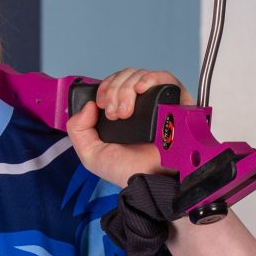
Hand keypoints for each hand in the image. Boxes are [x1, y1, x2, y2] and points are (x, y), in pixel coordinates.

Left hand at [66, 67, 183, 188]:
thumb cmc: (126, 171)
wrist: (148, 180)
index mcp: (122, 113)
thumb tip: (88, 104)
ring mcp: (159, 102)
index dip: (105, 87)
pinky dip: (150, 78)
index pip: (114, 83)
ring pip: (141, 75)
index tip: (101, 104)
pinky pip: (165, 78)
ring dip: (127, 88)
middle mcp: (141, 105)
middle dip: (114, 90)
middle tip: (114, 114)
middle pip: (126, 76)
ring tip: (126, 113)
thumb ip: (78, 129)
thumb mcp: (91, 153)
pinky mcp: (177, 102)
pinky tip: (140, 90)